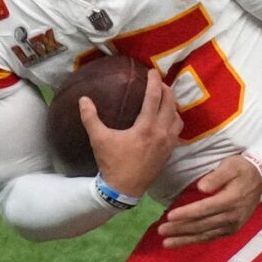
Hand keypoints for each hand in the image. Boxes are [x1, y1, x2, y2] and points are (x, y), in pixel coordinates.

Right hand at [84, 76, 180, 198]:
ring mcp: (168, 143)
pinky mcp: (169, 152)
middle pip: (170, 103)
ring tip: (165, 99)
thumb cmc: (112, 163)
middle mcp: (161, 132)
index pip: (154, 97)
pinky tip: (167, 120)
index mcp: (146, 127)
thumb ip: (91, 118)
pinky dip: (174, 120)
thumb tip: (83, 99)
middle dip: (166, 89)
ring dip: (172, 105)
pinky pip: (177, 131)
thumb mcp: (99, 139)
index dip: (154, 81)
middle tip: (159, 81)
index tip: (152, 71)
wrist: (124, 190)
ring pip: (177, 117)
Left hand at [159, 155, 261, 246]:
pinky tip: (182, 242)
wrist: (261, 178)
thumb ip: (217, 176)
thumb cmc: (241, 169)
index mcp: (231, 200)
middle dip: (180, 229)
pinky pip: (211, 237)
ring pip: (205, 235)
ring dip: (184, 239)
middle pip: (202, 225)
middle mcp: (232, 216)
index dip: (186, 214)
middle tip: (161, 231)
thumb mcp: (230, 166)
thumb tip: (201, 187)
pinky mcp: (232, 229)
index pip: (204, 209)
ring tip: (166, 243)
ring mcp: (233, 225)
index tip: (169, 217)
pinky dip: (195, 240)